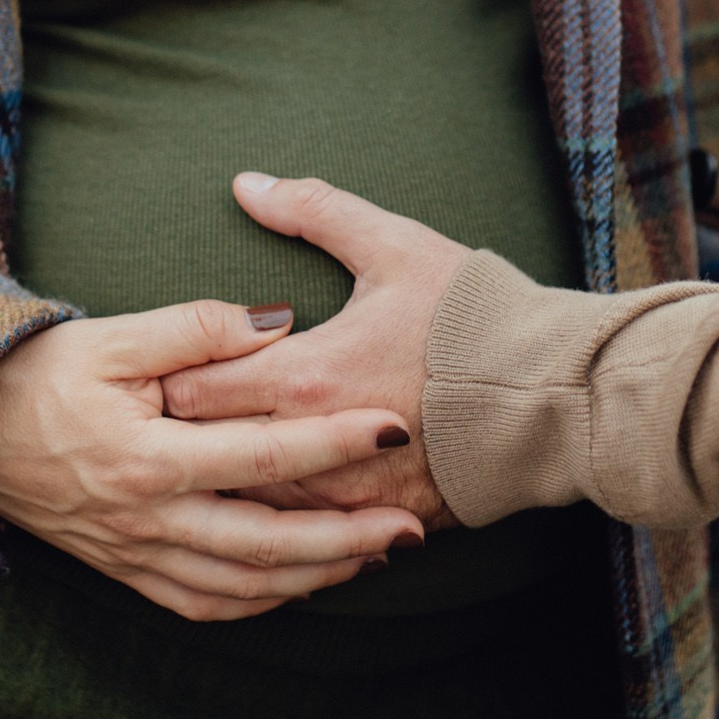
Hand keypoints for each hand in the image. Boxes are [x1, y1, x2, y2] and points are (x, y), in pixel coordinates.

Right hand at [0, 299, 425, 620]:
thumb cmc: (42, 372)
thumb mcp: (113, 336)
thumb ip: (199, 329)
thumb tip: (280, 321)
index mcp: (146, 456)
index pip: (262, 453)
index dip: (333, 441)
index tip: (394, 427)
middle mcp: (145, 519)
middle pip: (266, 544)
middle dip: (347, 539)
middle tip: (411, 526)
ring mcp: (135, 555)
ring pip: (244, 585)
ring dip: (317, 576)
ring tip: (378, 555)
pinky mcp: (127, 572)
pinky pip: (207, 604)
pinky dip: (264, 601)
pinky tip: (308, 583)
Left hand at [162, 174, 468, 529]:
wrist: (552, 394)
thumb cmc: (472, 317)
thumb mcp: (394, 246)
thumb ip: (314, 211)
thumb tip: (247, 183)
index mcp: (304, 376)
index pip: (192, 392)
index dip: (172, 382)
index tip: (166, 371)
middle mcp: (313, 444)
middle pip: (207, 455)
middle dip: (187, 436)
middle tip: (170, 420)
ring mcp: (346, 493)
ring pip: (250, 505)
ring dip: (232, 481)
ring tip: (213, 460)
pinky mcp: (379, 523)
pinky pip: (306, 535)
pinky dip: (284, 514)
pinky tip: (276, 497)